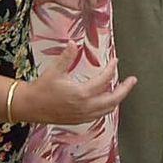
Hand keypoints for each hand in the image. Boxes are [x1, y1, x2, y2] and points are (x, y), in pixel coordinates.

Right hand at [15, 51, 136, 125]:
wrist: (30, 107)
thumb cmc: (41, 89)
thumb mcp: (54, 70)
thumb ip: (66, 57)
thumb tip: (73, 42)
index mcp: (81, 93)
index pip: (104, 80)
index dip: (111, 69)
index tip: (115, 61)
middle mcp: (85, 107)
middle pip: (113, 100)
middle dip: (125, 89)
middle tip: (132, 80)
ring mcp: (83, 115)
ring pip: (107, 109)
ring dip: (116, 99)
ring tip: (122, 90)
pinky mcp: (79, 120)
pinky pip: (99, 115)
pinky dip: (106, 107)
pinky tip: (106, 101)